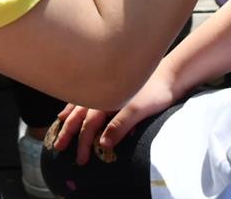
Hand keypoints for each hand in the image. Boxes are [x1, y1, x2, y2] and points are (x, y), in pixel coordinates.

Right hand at [49, 70, 176, 164]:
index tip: (81, 159)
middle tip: (59, 147)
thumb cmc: (156, 90)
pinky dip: (79, 101)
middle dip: (68, 132)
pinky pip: (88, 93)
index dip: (83, 143)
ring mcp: (106, 86)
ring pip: (80, 102)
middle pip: (79, 114)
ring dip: (70, 115)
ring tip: (60, 124)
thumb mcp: (138, 110)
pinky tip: (77, 102)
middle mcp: (102, 92)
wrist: (171, 71)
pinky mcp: (113, 84)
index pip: (88, 126)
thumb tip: (102, 144)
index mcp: (106, 100)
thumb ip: (120, 126)